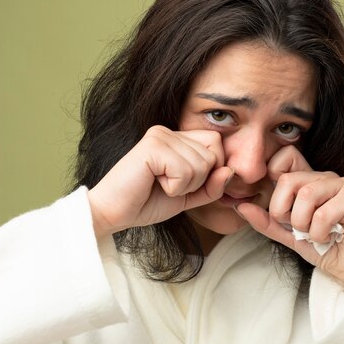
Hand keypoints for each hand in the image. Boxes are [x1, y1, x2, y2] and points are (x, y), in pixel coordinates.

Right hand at [87, 125, 233, 236]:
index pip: (217, 143)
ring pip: (202, 164)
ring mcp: (160, 136)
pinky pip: (186, 171)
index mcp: (177, 137)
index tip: (185, 184)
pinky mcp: (152, 146)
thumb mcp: (189, 196)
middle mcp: (169, 131)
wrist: (113, 213)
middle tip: (169, 185)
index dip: (211, 170)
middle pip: (213, 153)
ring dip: (185, 186)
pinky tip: (154, 183)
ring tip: (160, 184)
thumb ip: (212, 185)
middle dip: (198, 181)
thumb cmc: (147, 203)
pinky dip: (175, 187)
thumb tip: (230, 170)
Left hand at [235, 146, 343, 288]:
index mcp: (307, 180)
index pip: (285, 156)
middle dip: (284, 212)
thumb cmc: (325, 248)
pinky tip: (330, 237)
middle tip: (299, 228)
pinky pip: (323, 213)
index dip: (274, 177)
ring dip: (303, 224)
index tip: (280, 208)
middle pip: (287, 180)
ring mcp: (340, 185)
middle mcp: (324, 178)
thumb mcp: (288, 235)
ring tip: (315, 234)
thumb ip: (266, 221)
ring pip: (305, 195)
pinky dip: (320, 233)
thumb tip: (241, 206)